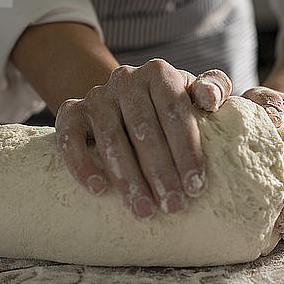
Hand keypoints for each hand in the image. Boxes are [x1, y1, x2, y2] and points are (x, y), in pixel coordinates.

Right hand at [55, 59, 231, 220]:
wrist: (123, 100)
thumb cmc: (168, 105)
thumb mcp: (193, 93)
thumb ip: (213, 88)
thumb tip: (211, 99)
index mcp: (159, 73)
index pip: (174, 112)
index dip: (186, 151)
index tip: (196, 187)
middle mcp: (125, 79)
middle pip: (143, 129)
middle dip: (161, 172)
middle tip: (174, 207)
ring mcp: (96, 95)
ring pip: (111, 138)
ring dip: (128, 178)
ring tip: (144, 210)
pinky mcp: (71, 112)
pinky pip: (70, 139)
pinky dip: (82, 165)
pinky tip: (98, 190)